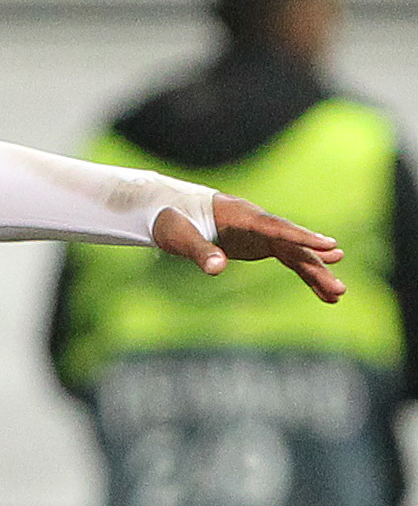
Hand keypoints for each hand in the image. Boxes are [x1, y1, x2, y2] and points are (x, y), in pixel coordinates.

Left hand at [152, 194, 345, 302]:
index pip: (277, 227)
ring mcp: (261, 233)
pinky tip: (324, 294)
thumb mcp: (179, 236)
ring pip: (296, 254)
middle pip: (293, 245)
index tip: (330, 245)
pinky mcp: (260, 244)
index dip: (302, 237)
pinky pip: (290, 260)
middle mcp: (258, 222)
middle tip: (339, 288)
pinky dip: (306, 275)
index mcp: (241, 215)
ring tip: (339, 295)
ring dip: (317, 274)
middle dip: (316, 266)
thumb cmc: (170, 219)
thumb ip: (199, 251)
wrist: (166, 210)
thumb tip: (218, 268)